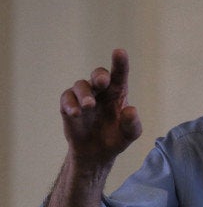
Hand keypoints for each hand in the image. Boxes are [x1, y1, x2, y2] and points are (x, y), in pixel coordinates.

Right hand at [60, 49, 141, 167]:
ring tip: (89, 106)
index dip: (120, 62)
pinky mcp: (68, 107)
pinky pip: (66, 98)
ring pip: (81, 85)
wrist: (97, 154)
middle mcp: (101, 91)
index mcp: (118, 92)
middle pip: (98, 74)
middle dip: (99, 75)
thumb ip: (132, 123)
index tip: (119, 52)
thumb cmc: (117, 137)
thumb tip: (130, 110)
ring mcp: (84, 97)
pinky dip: (70, 103)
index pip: (120, 74)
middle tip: (102, 82)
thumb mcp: (130, 134)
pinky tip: (76, 113)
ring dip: (84, 94)